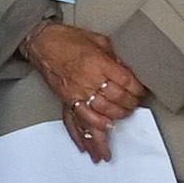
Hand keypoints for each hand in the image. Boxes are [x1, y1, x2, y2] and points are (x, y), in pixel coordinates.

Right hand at [23, 25, 152, 156]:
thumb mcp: (98, 40)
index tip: (140, 93)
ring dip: (112, 123)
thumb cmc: (67, 39)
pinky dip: (85, 134)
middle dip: (128, 107)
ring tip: (118, 130)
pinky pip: (77, 122)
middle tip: (132, 109)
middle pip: (116, 101)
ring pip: (100, 116)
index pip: (127, 82)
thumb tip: (127, 70)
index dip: (137, 90)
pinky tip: (92, 143)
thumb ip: (114, 57)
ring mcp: (77, 93)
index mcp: (99, 63)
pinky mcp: (66, 101)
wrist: (42, 42)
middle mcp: (89, 81)